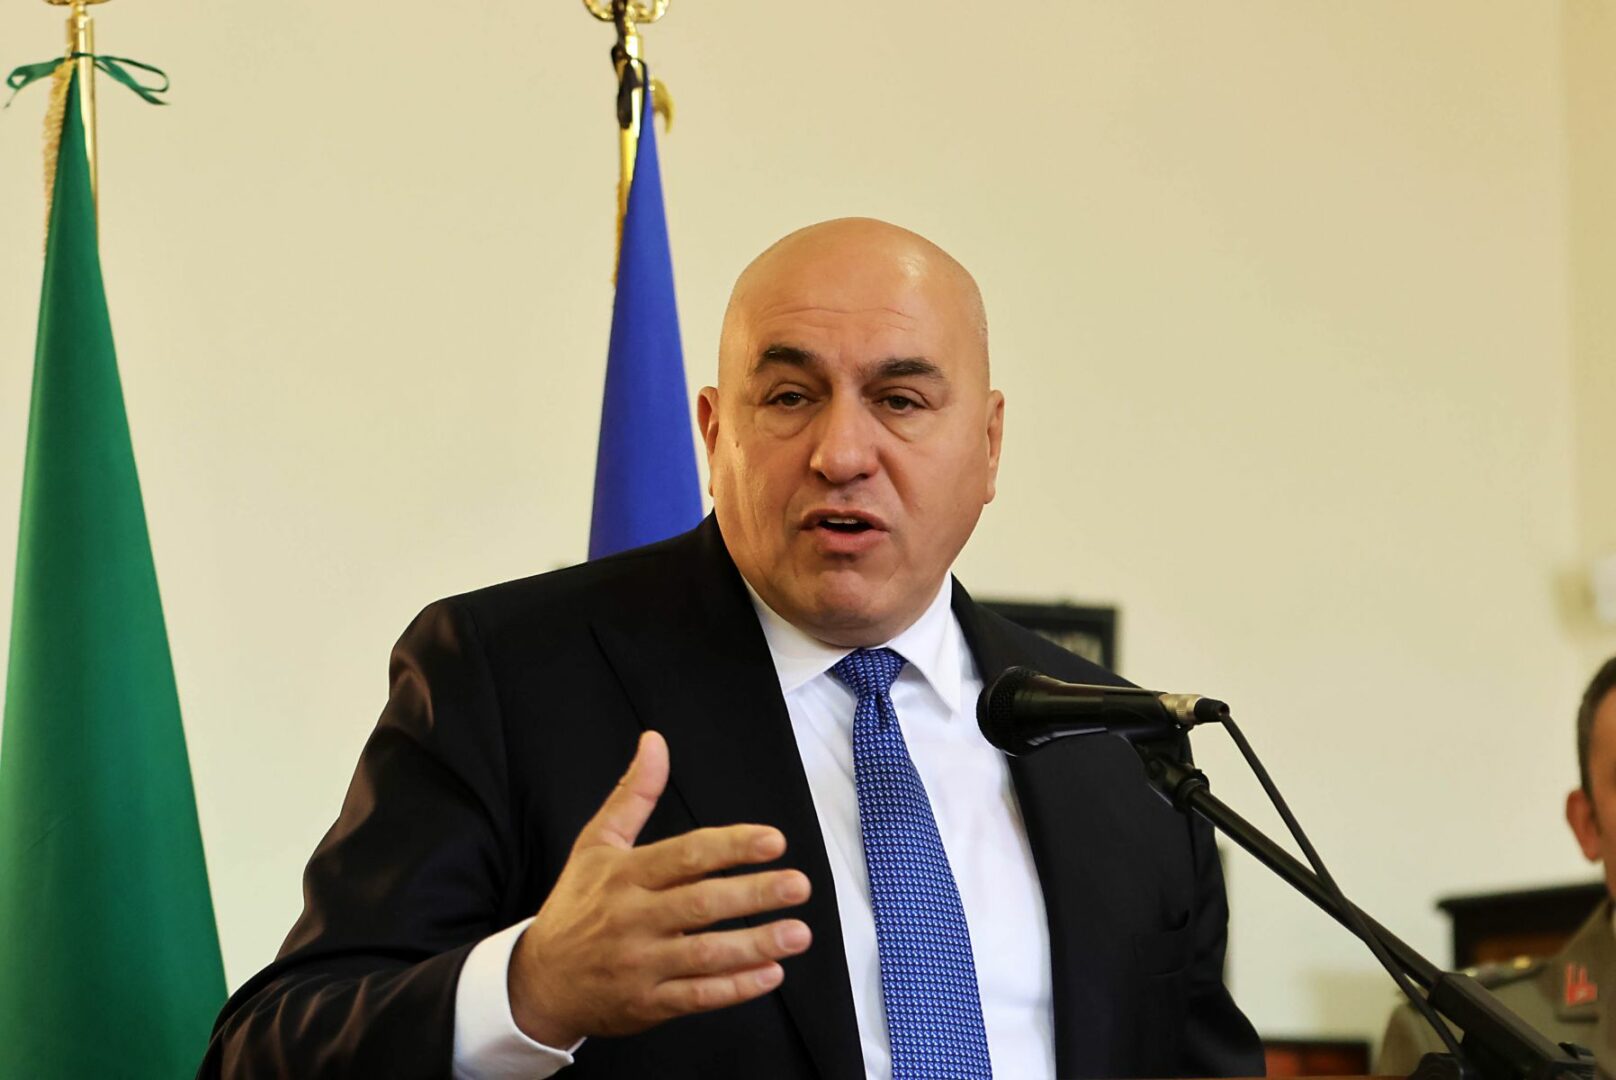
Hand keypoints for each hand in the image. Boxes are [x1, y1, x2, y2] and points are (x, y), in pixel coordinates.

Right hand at [507, 730, 812, 1046]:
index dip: (731, 846)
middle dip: (754, 894)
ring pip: (705, 954)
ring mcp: (640, 963)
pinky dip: (736, 988)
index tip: (773, 841)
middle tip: (798, 885)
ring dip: (755, 944)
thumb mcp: (596, 843)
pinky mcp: (647, 1003)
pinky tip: (771, 974)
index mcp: (625, 874)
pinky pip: (697, 997)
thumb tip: (655, 741)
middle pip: (701, 903)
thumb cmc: (576, 905)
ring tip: (798, 933)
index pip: (685, 855)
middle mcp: (633, 918)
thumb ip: (633, 793)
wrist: (539, 981)